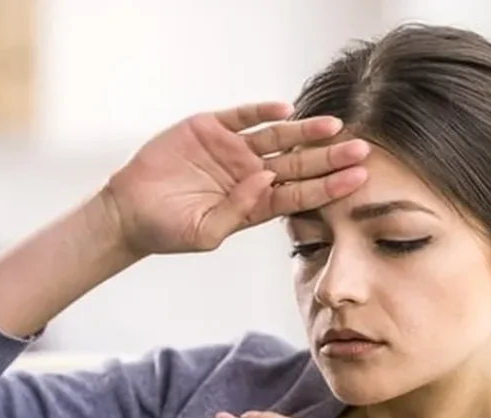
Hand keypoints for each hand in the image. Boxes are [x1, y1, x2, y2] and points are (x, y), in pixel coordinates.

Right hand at [102, 101, 368, 256]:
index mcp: (253, 204)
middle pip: (297, 163)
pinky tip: (285, 110)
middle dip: (329, 157)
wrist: (129, 211)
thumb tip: (265, 180)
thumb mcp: (206, 233)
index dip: (329, 187)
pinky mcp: (209, 128)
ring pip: (277, 137)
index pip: (299, 194)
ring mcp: (231, 150)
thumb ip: (238, 211)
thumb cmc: (168, 230)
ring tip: (333, 126)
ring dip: (305, 132)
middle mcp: (249, 174)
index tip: (357, 180)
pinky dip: (261, 111)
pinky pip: (242, 116)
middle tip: (361, 150)